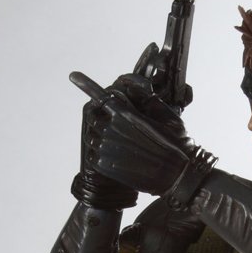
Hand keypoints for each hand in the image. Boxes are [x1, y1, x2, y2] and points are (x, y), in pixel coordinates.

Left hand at [70, 71, 215, 202]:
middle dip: (99, 115)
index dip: (86, 84)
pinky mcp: (104, 166)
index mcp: (125, 113)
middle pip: (93, 115)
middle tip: (110, 122)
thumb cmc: (176, 144)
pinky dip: (99, 154)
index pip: (100, 95)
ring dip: (99, 135)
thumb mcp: (167, 114)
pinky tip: (115, 157)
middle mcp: (111, 128)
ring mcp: (106, 148)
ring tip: (116, 142)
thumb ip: (146, 99)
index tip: (73, 75)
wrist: (177, 177)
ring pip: (91, 135)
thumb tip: (132, 87)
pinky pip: (92, 155)